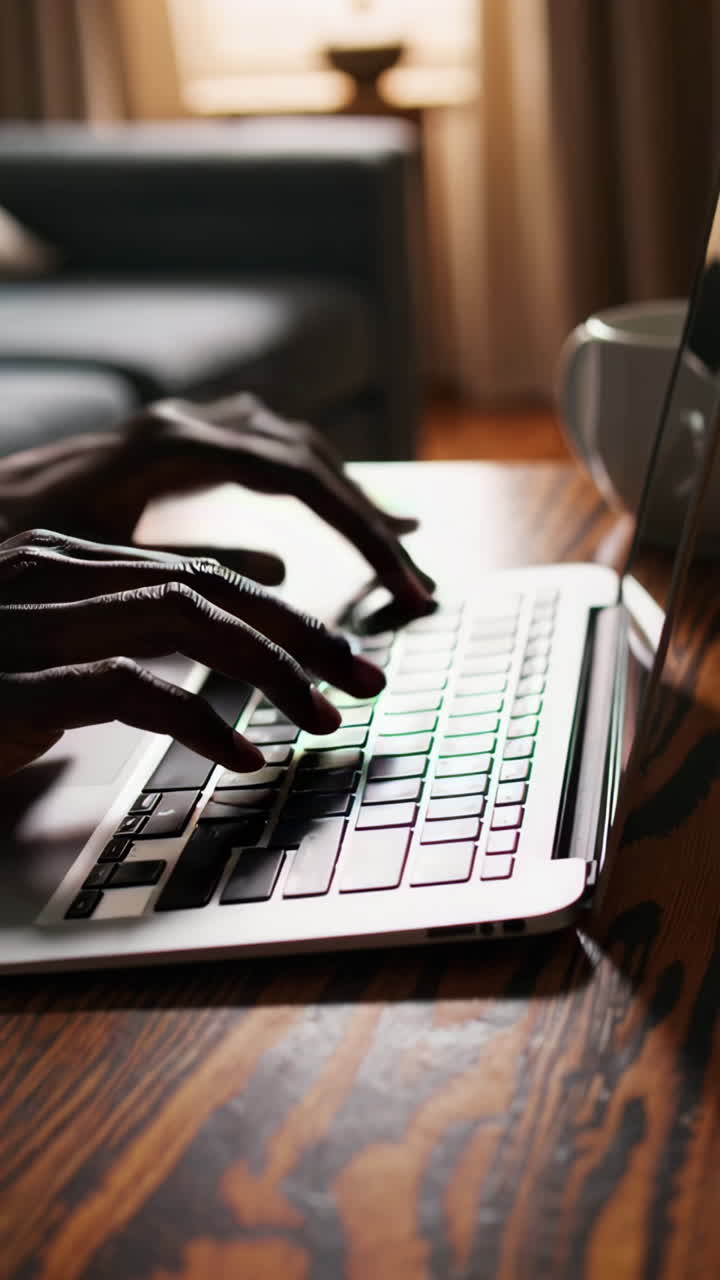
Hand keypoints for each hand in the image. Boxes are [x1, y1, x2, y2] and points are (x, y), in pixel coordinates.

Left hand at [0, 394, 434, 609]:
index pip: (300, 479)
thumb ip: (185, 561)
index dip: (361, 529)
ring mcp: (186, 427)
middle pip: (311, 461)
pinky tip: (346, 509)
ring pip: (295, 451)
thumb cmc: (10, 535)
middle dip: (372, 524)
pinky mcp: (181, 445)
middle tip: (420, 586)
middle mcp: (188, 422)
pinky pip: (268, 456)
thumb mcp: (96, 554)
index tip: (404, 580)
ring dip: (352, 502)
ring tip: (403, 548)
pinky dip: (316, 487)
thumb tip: (279, 576)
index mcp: (173, 444)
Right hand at [0, 529, 384, 776]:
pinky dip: (198, 718)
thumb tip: (221, 635)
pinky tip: (241, 752)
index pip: (202, 572)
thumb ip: (131, 632)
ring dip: (268, 670)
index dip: (284, 612)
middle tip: (364, 677)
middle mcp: (51, 573)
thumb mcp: (58, 653)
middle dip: (301, 634)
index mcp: (67, 559)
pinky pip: (128, 690)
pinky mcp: (12, 683)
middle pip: (209, 589)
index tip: (344, 653)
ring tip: (321, 714)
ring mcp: (28, 623)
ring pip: (181, 622)